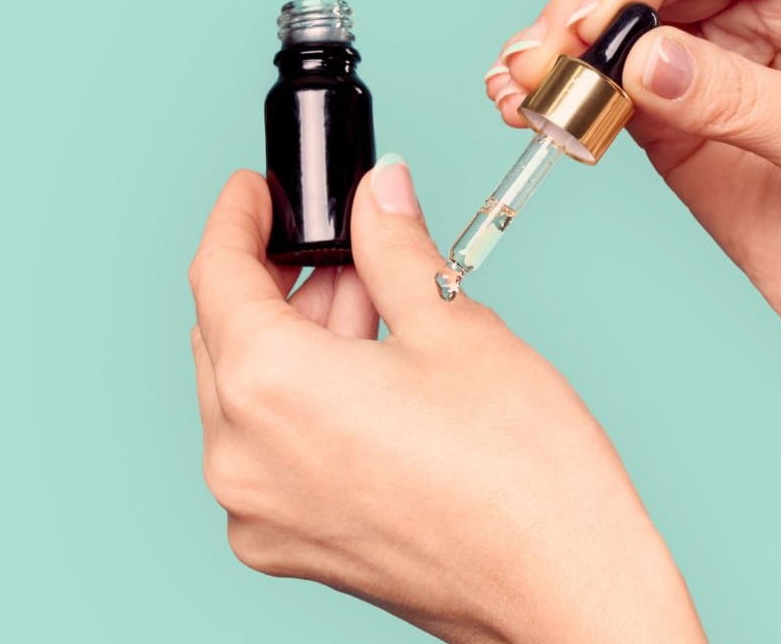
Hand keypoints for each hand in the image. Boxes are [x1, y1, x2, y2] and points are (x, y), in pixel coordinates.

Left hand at [188, 160, 703, 641]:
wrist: (564, 589)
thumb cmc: (524, 475)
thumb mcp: (454, 326)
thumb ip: (393, 247)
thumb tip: (377, 191)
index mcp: (268, 388)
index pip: (216, 275)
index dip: (236, 217)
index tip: (256, 191)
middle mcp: (241, 459)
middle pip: (225, 336)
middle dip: (280, 281)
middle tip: (347, 247)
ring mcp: (260, 513)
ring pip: (248, 395)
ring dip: (298, 341)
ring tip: (379, 309)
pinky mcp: (292, 547)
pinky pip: (271, 452)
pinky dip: (305, 404)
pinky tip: (373, 378)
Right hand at [487, 0, 780, 378]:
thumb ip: (736, 97)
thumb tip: (641, 61)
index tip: (590, 23)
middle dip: (585, 9)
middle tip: (538, 59)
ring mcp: (721, 59)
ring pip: (618, 25)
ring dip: (560, 51)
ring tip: (517, 87)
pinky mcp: (683, 117)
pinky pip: (609, 88)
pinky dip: (566, 95)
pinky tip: (529, 108)